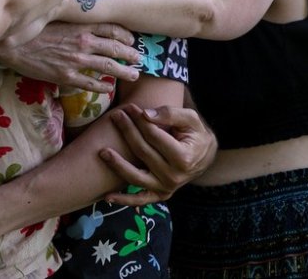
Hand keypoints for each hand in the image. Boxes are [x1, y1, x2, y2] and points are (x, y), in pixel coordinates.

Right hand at [0, 22, 139, 92]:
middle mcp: (83, 42)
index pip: (111, 29)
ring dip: (124, 71)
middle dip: (131, 55)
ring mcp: (76, 61)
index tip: (133, 40)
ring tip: (133, 75)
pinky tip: (108, 88)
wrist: (13, 45)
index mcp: (80, 27)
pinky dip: (102, 86)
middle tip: (139, 60)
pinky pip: (90, 83)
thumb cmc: (32, 29)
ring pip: (108, 67)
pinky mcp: (67, 76)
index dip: (126, 36)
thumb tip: (81, 17)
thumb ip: (72, 19)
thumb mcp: (55, 17)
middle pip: (115, 49)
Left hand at [100, 103, 217, 204]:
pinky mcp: (160, 195)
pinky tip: (107, 197)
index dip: (140, 120)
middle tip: (116, 115)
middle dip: (127, 131)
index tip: (129, 107)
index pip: (154, 137)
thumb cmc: (196, 134)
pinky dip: (124, 200)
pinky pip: (139, 200)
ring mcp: (166, 188)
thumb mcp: (191, 120)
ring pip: (136, 177)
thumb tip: (146, 115)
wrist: (204, 156)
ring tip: (102, 151)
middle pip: (143, 152)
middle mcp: (175, 177)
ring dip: (117, 164)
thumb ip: (171, 114)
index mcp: (184, 158)